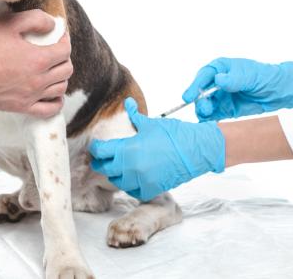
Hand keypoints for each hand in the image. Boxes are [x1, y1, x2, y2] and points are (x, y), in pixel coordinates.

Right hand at [0, 10, 72, 116]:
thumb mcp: (9, 23)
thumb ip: (35, 20)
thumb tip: (52, 24)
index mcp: (38, 58)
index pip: (65, 51)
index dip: (65, 41)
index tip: (59, 38)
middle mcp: (38, 79)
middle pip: (66, 70)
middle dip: (63, 58)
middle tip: (54, 52)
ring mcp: (30, 96)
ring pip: (60, 89)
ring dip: (60, 78)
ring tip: (52, 70)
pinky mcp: (21, 107)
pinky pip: (49, 110)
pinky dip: (56, 102)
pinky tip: (53, 95)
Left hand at [88, 98, 224, 201]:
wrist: (197, 150)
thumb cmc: (174, 134)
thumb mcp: (151, 123)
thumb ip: (135, 116)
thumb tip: (127, 102)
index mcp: (129, 149)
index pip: (101, 151)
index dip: (96, 148)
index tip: (97, 146)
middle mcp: (132, 167)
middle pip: (105, 168)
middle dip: (102, 162)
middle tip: (103, 158)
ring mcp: (142, 180)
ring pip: (117, 181)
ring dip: (115, 174)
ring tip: (118, 167)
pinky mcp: (152, 189)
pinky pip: (132, 191)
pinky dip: (130, 185)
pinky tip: (132, 177)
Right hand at [182, 57, 292, 121]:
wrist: (282, 92)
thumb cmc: (267, 77)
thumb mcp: (251, 76)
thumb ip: (234, 79)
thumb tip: (218, 80)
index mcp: (221, 68)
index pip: (204, 76)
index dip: (194, 86)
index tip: (188, 96)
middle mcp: (217, 82)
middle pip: (200, 92)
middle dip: (199, 101)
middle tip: (205, 109)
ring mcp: (221, 97)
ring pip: (204, 105)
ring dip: (203, 111)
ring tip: (208, 116)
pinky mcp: (226, 110)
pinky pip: (213, 116)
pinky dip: (209, 121)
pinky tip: (210, 125)